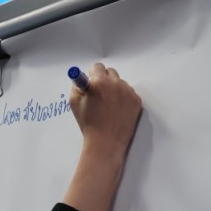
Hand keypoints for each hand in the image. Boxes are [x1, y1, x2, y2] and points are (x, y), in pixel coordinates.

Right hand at [63, 63, 141, 210]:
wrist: (106, 143)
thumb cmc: (88, 124)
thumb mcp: (74, 102)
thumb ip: (77, 85)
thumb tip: (83, 78)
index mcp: (100, 82)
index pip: (97, 67)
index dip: (92, 75)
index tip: (91, 83)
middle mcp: (116, 84)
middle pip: (110, 72)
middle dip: (104, 80)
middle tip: (99, 95)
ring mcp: (129, 93)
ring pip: (120, 83)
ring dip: (114, 90)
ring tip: (108, 107)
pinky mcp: (137, 101)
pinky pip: (129, 94)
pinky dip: (123, 99)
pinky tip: (117, 111)